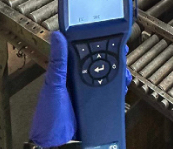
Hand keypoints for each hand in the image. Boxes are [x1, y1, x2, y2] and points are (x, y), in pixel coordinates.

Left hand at [28, 32, 132, 147]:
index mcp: (66, 72)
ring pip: (106, 79)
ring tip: (124, 72)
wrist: (55, 142)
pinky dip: (117, 91)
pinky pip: (109, 95)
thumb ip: (58, 62)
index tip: (108, 36)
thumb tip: (58, 35)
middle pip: (99, 65)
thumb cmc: (48, 115)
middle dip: (112, 59)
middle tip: (122, 54)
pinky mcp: (96, 106)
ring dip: (117, 74)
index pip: (83, 53)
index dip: (96, 44)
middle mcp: (78, 81)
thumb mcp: (54, 85)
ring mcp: (88, 94)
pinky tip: (122, 87)